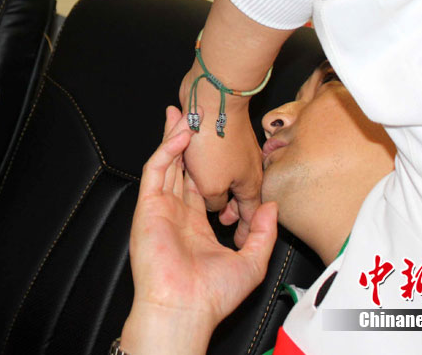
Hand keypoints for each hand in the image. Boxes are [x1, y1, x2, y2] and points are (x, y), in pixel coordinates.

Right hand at [120, 107, 277, 353]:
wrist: (186, 309)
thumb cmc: (213, 294)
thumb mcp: (252, 261)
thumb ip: (262, 232)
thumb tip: (273, 207)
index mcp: (195, 225)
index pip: (199, 183)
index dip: (207, 160)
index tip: (217, 139)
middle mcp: (175, 213)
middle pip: (179, 166)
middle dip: (184, 139)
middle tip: (193, 112)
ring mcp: (160, 208)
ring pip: (166, 163)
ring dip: (174, 137)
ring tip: (183, 112)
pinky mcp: (148, 206)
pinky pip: (156, 171)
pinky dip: (166, 151)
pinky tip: (180, 136)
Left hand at [179, 64, 263, 246]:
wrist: (213, 95)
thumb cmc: (214, 140)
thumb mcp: (210, 186)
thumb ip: (214, 202)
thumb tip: (216, 205)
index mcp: (248, 184)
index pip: (248, 215)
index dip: (242, 229)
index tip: (236, 242)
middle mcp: (244, 168)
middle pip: (232, 194)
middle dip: (224, 207)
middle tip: (218, 219)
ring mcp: (231, 151)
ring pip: (215, 173)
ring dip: (205, 183)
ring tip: (195, 192)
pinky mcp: (217, 136)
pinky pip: (204, 154)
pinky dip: (195, 161)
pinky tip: (185, 162)